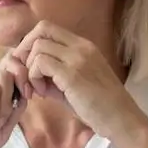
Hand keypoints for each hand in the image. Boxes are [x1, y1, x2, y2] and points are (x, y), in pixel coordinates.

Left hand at [12, 21, 147, 147]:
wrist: (122, 120)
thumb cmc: (100, 107)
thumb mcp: (74, 84)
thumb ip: (54, 75)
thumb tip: (31, 73)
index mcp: (83, 46)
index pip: (48, 28)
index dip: (30, 44)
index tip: (28, 67)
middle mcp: (81, 46)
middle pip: (40, 30)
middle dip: (25, 51)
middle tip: (26, 75)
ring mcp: (77, 58)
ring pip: (38, 47)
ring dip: (30, 69)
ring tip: (38, 89)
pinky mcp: (72, 74)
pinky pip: (40, 63)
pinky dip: (34, 77)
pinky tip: (43, 94)